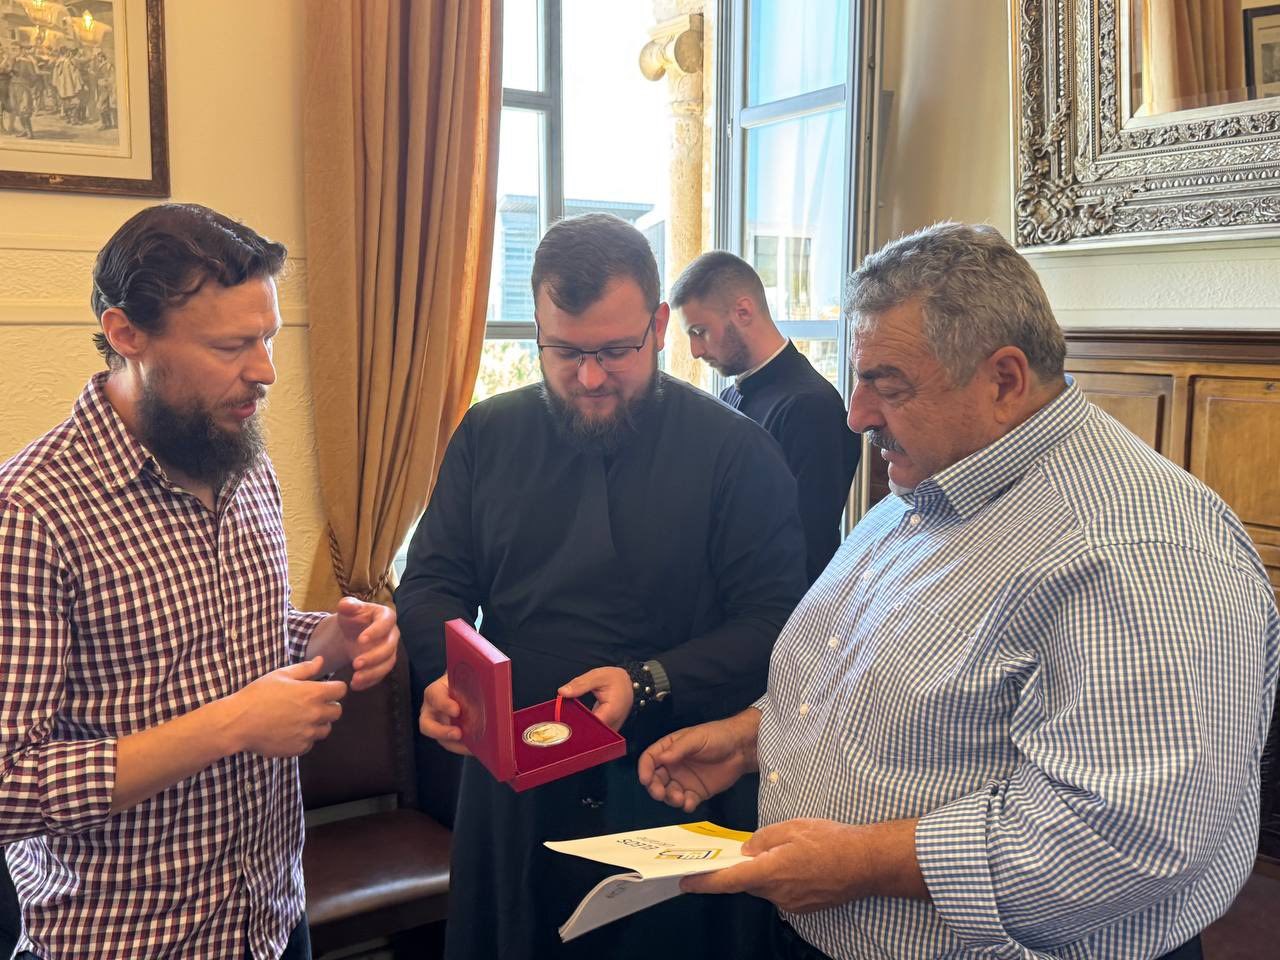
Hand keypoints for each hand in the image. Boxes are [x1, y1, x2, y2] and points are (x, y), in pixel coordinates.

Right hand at [227, 656, 347, 756]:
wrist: (238, 722)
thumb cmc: (258, 695)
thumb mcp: (280, 675)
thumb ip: (305, 669)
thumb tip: (321, 661)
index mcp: (312, 693)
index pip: (341, 690)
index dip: (335, 688)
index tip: (326, 689)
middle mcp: (314, 714)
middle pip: (337, 711)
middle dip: (329, 706)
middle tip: (312, 704)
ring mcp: (308, 733)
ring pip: (326, 729)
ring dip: (318, 723)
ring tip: (300, 718)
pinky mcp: (299, 748)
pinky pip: (311, 742)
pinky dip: (305, 737)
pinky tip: (290, 730)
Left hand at [332, 596, 398, 690]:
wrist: (351, 633)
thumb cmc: (351, 618)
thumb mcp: (347, 609)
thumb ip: (347, 605)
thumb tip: (347, 605)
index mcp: (386, 616)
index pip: (386, 623)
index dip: (376, 632)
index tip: (360, 640)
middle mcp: (392, 634)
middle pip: (389, 647)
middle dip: (374, 657)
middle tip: (355, 664)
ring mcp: (390, 650)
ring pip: (387, 664)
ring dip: (372, 673)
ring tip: (355, 679)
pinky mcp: (384, 664)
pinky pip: (381, 675)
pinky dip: (369, 682)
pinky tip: (355, 685)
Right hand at [419, 673, 470, 754]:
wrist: (465, 689)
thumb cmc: (465, 683)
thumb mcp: (466, 680)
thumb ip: (472, 685)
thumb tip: (493, 689)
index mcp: (435, 692)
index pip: (435, 697)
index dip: (444, 704)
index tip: (457, 711)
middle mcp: (431, 711)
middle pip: (427, 725)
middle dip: (441, 732)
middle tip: (458, 733)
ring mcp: (438, 726)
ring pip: (441, 740)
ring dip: (456, 745)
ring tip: (472, 746)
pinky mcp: (448, 737)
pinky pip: (454, 746)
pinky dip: (465, 748)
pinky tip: (477, 748)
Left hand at [557, 666, 632, 731]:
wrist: (631, 685)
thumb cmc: (615, 680)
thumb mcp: (598, 676)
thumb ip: (580, 684)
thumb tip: (561, 692)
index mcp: (610, 712)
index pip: (589, 726)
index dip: (573, 725)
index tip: (560, 720)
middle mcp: (611, 726)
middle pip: (590, 735)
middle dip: (573, 730)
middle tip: (558, 722)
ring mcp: (610, 731)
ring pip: (591, 737)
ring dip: (578, 730)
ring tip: (564, 722)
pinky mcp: (606, 731)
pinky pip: (594, 734)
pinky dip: (584, 729)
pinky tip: (573, 723)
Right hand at [638, 711, 758, 811]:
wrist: (741, 749)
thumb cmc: (718, 736)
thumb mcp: (696, 738)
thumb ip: (678, 748)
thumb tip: (661, 758)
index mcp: (670, 749)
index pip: (650, 759)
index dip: (644, 769)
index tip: (646, 779)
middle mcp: (674, 766)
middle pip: (656, 779)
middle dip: (655, 788)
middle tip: (660, 793)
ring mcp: (685, 780)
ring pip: (669, 793)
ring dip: (670, 798)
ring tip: (680, 798)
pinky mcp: (697, 792)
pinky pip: (686, 802)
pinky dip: (685, 805)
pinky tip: (690, 803)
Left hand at [680, 818, 925, 910]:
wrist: (867, 862)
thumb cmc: (832, 841)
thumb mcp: (791, 827)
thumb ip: (762, 839)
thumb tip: (747, 849)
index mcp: (770, 872)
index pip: (728, 880)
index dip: (704, 882)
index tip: (686, 882)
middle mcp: (778, 894)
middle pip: (747, 883)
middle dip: (741, 868)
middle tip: (741, 851)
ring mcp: (792, 904)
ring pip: (766, 887)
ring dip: (765, 871)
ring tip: (782, 851)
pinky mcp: (804, 907)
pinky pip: (782, 892)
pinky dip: (781, 878)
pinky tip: (796, 863)